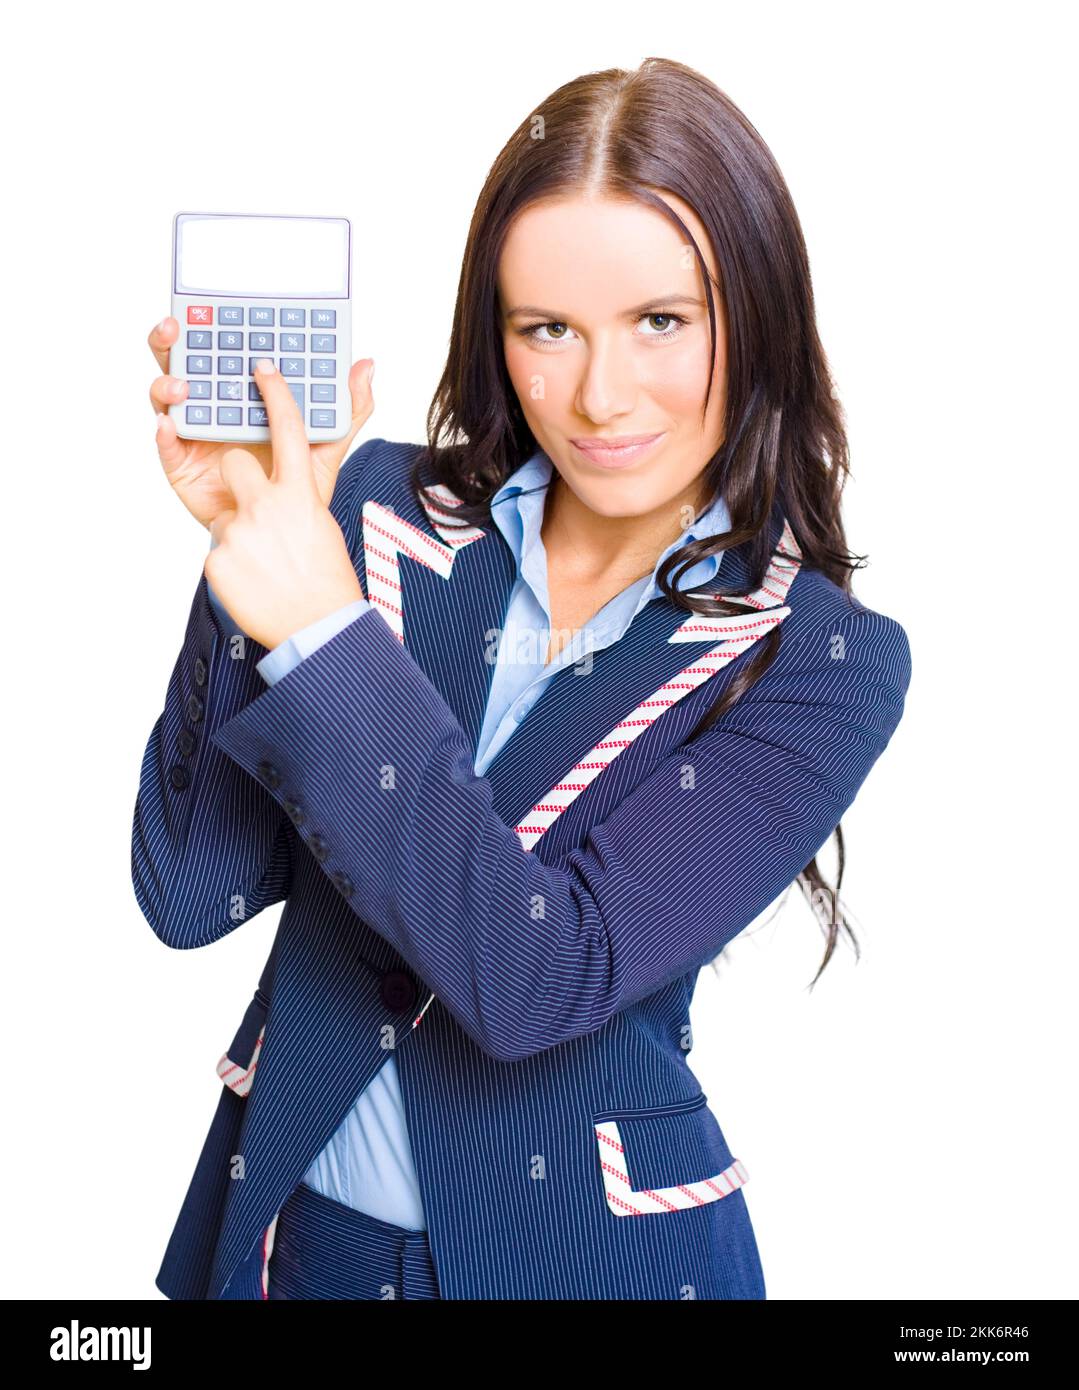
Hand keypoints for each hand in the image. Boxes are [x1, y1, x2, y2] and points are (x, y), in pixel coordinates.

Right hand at [147, 315, 374, 528]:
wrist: (284, 532)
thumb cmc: (298, 485)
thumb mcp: (328, 444)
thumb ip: (346, 408)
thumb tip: (365, 366)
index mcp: (242, 393)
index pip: (222, 349)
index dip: (213, 325)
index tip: (219, 310)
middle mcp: (213, 405)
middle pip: (182, 363)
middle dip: (172, 340)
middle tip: (176, 327)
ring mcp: (194, 432)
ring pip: (166, 398)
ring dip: (167, 385)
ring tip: (181, 386)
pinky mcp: (181, 464)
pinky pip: (165, 446)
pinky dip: (163, 433)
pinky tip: (168, 425)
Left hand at [203, 359, 368, 650]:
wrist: (316, 629)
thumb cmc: (326, 570)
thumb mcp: (328, 511)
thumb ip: (337, 442)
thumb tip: (368, 367)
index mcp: (300, 494)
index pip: (289, 429)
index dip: (275, 394)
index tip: (263, 367)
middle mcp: (268, 507)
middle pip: (233, 462)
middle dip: (238, 480)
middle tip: (259, 511)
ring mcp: (240, 533)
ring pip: (224, 510)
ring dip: (239, 529)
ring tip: (264, 558)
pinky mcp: (216, 560)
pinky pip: (215, 546)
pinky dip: (232, 564)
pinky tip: (254, 582)